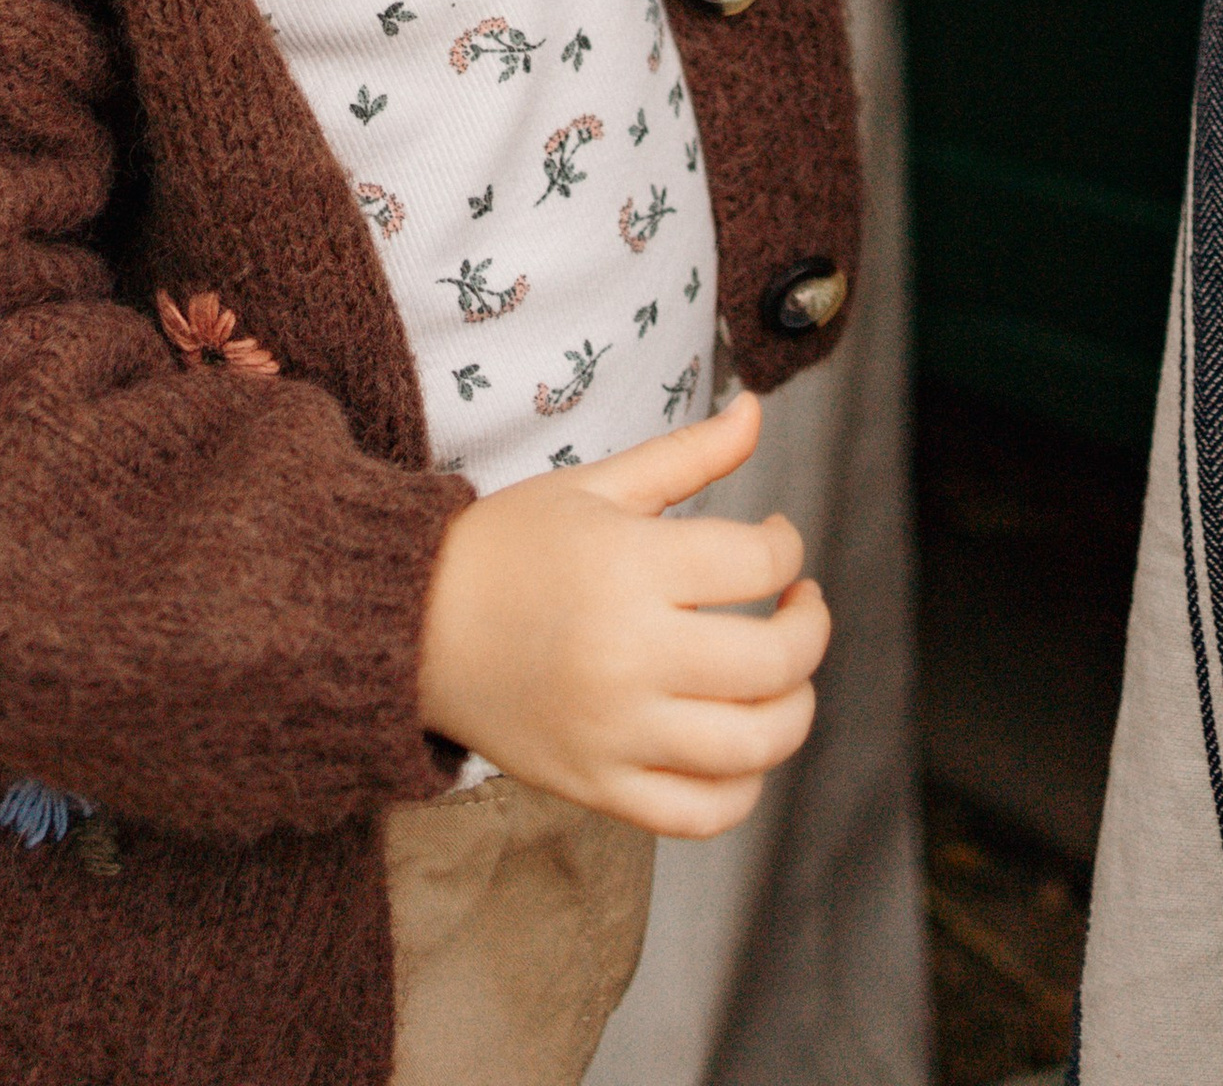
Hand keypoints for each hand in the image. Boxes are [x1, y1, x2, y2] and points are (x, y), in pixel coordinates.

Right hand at [415, 391, 828, 838]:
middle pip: (775, 660)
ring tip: (785, 675)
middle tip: (799, 603)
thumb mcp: (595, 485)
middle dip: (810, 626)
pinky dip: (744, 789)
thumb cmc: (508, 546)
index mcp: (629, 567)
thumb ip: (686, 453)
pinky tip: (743, 744)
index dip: (788, 547)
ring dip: (796, 708)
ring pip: (754, 746)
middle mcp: (628, 656)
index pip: (762, 562)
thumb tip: (757, 410)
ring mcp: (614, 733)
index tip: (776, 541)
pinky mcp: (598, 787)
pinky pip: (702, 814)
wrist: (412, 628)